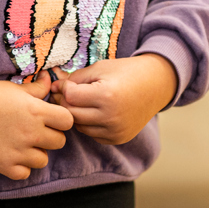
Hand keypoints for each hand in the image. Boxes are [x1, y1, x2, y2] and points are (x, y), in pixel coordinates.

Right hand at [0, 70, 73, 179]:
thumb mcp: (16, 89)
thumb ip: (37, 88)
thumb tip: (51, 80)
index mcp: (37, 111)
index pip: (67, 121)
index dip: (62, 119)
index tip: (52, 118)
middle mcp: (31, 133)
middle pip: (59, 142)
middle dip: (51, 136)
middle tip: (37, 131)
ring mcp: (19, 152)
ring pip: (43, 160)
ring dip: (36, 152)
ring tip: (23, 143)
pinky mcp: (5, 165)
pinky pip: (25, 173)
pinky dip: (21, 166)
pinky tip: (13, 154)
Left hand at [51, 54, 176, 145]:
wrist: (155, 85)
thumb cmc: (125, 72)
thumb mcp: (99, 68)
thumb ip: (75, 78)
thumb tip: (53, 88)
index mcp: (106, 96)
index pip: (70, 97)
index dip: (63, 88)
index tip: (64, 82)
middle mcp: (110, 117)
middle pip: (72, 114)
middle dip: (65, 102)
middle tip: (65, 92)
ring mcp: (115, 131)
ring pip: (80, 127)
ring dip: (76, 114)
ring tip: (81, 101)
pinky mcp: (118, 138)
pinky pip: (92, 134)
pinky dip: (89, 124)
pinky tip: (94, 111)